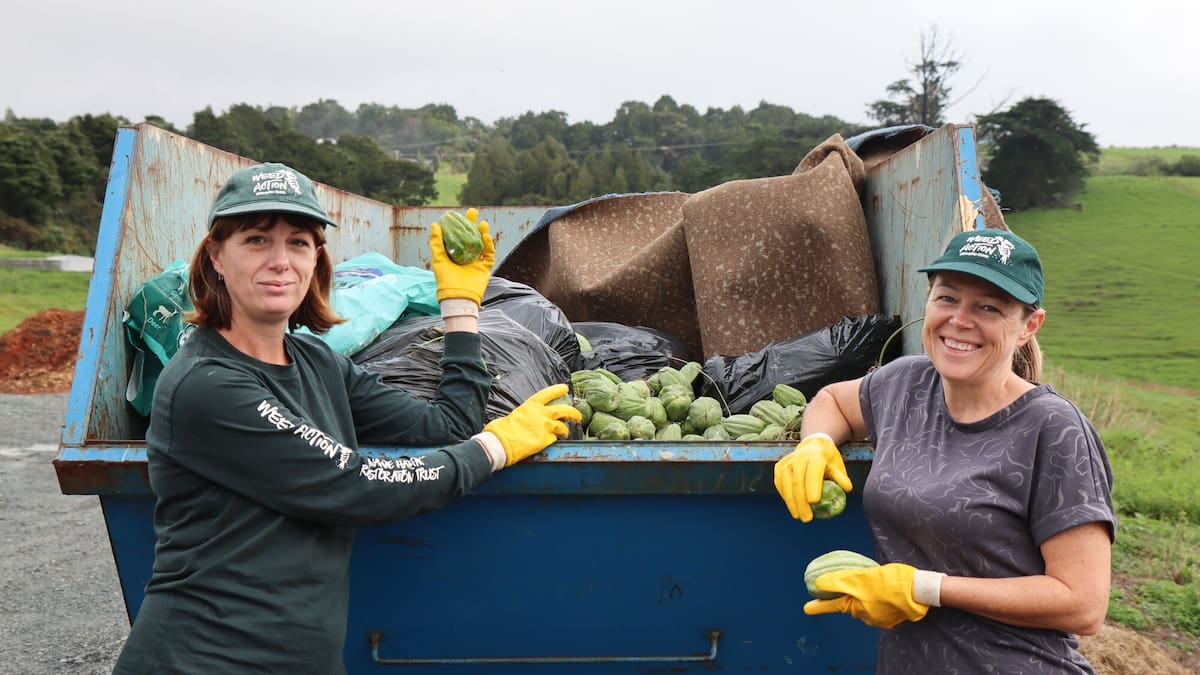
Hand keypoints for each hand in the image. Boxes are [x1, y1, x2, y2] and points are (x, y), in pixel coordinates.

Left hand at [430, 207, 495, 303]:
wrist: (458, 297)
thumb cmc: (445, 280)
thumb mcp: (438, 259)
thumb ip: (436, 243)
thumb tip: (435, 225)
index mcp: (454, 255)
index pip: (458, 236)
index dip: (459, 225)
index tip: (458, 214)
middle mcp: (466, 257)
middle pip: (471, 237)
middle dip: (472, 224)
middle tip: (473, 212)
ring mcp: (476, 263)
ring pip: (482, 244)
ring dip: (483, 233)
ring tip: (482, 223)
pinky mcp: (485, 269)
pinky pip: (489, 255)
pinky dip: (489, 246)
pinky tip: (486, 237)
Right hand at [483, 384, 581, 465]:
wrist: (501, 444)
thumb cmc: (500, 431)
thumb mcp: (511, 417)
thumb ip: (522, 416)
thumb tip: (519, 420)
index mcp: (530, 406)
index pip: (547, 394)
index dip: (557, 390)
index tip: (565, 388)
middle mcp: (541, 414)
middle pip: (563, 410)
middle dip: (573, 412)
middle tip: (578, 416)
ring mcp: (545, 426)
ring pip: (562, 426)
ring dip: (565, 430)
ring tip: (565, 433)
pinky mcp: (546, 439)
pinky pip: (555, 439)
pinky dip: (554, 440)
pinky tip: (551, 443)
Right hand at [773, 433, 852, 521]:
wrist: (812, 445)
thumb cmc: (828, 460)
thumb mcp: (837, 465)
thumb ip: (841, 477)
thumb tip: (847, 489)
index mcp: (817, 456)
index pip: (813, 472)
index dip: (812, 486)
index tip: (814, 502)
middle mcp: (799, 457)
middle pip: (798, 481)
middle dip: (801, 502)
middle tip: (807, 518)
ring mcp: (787, 462)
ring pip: (786, 484)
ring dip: (791, 502)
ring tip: (799, 516)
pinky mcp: (779, 467)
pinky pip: (780, 484)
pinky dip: (785, 496)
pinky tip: (792, 506)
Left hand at [803, 563, 928, 629]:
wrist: (920, 592)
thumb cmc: (892, 581)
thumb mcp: (863, 576)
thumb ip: (841, 581)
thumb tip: (820, 584)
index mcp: (856, 605)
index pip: (832, 605)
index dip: (819, 606)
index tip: (806, 608)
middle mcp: (865, 615)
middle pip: (852, 603)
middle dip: (854, 594)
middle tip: (868, 581)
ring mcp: (879, 619)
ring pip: (866, 605)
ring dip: (869, 596)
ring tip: (883, 584)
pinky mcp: (892, 619)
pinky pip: (880, 609)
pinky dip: (881, 601)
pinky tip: (890, 592)